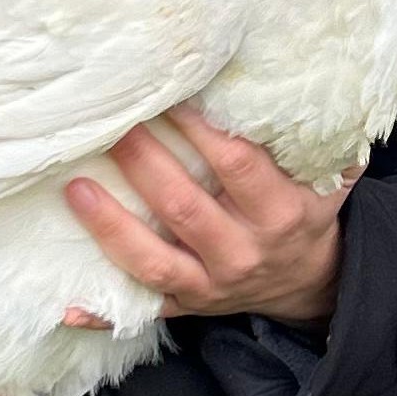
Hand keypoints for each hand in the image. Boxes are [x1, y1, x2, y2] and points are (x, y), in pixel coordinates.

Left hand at [63, 106, 353, 328]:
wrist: (306, 280)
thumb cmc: (305, 209)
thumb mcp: (329, 176)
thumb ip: (320, 137)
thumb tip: (309, 82)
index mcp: (279, 213)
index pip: (236, 164)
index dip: (199, 129)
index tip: (169, 94)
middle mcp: (243, 252)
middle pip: (184, 207)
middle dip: (142, 163)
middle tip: (110, 125)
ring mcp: (211, 285)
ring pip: (154, 261)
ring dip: (111, 227)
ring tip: (75, 189)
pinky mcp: (186, 305)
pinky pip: (142, 310)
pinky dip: (103, 313)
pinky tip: (67, 305)